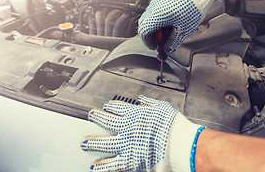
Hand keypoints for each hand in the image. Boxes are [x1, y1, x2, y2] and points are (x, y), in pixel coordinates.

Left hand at [81, 95, 204, 171]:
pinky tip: (95, 166)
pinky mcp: (129, 161)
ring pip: (104, 143)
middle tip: (91, 116)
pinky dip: (102, 166)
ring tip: (84, 142)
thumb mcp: (163, 107)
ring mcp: (126, 145)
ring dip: (92, 142)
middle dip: (97, 118)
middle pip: (106, 121)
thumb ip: (150, 103)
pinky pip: (112, 164)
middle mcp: (127, 128)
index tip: (107, 106)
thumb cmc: (174, 126)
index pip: (117, 108)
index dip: (110, 106)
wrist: (179, 145)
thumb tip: (142, 99)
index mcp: (135, 113)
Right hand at [138, 0, 223, 53]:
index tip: (154, 46)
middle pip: (144, 23)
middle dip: (151, 34)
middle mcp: (154, 6)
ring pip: (149, 16)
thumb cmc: (194, 6)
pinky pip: (155, 9)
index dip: (148, 42)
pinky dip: (158, 17)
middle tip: (159, 41)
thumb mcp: (184, 29)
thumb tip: (168, 48)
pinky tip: (170, 21)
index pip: (144, 32)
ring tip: (168, 31)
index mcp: (157, 15)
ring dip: (155, 26)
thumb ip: (173, 41)